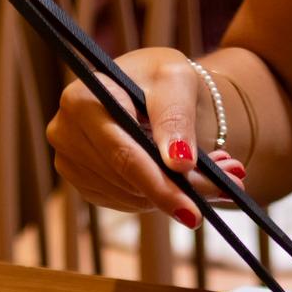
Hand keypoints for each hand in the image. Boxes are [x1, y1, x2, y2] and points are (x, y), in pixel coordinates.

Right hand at [46, 47, 245, 226]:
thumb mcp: (175, 81)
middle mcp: (66, 131)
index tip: (193, 211)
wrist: (151, 92)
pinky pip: (125, 203)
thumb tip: (179, 164)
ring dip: (173, 193)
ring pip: (129, 197)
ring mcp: (70, 161)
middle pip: (127, 180)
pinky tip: (176, 180)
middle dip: (179, 191)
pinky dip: (157, 197)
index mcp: (82, 99)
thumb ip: (177, 119)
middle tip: (226, 190)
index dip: (159, 186)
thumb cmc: (160, 79)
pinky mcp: (83, 182)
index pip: (123, 155)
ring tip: (211, 177)